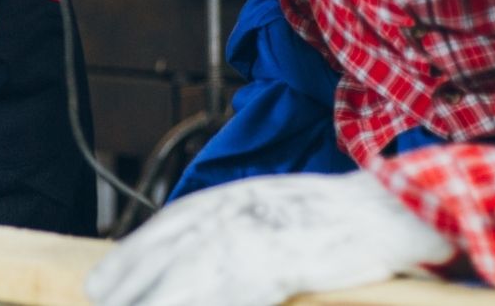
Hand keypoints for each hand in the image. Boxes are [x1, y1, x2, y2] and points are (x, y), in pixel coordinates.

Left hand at [86, 171, 454, 305]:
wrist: (397, 206)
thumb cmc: (340, 219)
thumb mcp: (277, 212)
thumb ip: (239, 228)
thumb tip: (204, 257)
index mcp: (236, 199)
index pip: (169, 228)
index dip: (131, 257)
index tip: (99, 283)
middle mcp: (239, 210)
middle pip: (170, 251)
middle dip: (130, 281)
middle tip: (98, 301)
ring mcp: (260, 232)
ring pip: (194, 275)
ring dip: (160, 296)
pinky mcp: (284, 258)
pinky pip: (237, 290)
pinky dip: (212, 302)